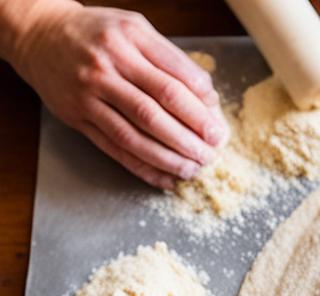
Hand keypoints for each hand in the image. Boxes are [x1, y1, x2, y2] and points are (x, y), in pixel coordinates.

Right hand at [5, 0, 227, 188]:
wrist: (40, 34)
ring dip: (170, 157)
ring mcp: (89, 94)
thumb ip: (171, 60)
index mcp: (129, 38)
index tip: (217, 127)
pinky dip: (143, 168)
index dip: (201, 108)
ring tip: (194, 168)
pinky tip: (165, 179)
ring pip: (135, 134)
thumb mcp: (135, 29)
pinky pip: (115, 149)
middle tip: (213, 151)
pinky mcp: (77, 117)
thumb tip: (208, 99)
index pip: (174, 79)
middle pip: (157, 109)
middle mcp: (106, 65)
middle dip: (190, 136)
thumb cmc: (99, 34)